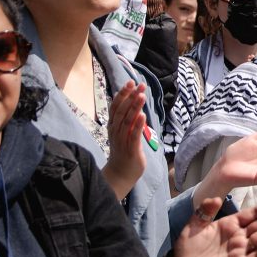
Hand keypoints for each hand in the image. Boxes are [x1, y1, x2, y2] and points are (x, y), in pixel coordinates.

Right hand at [103, 81, 146, 199]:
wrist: (121, 174)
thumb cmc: (124, 150)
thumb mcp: (123, 132)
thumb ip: (127, 118)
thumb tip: (131, 101)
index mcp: (113, 126)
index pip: (116, 106)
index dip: (123, 94)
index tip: (130, 82)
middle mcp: (115, 132)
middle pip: (121, 111)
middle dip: (130, 97)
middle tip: (139, 85)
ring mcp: (122, 141)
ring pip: (127, 121)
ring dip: (134, 108)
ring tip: (141, 96)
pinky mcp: (131, 149)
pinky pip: (133, 135)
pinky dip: (138, 125)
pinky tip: (143, 115)